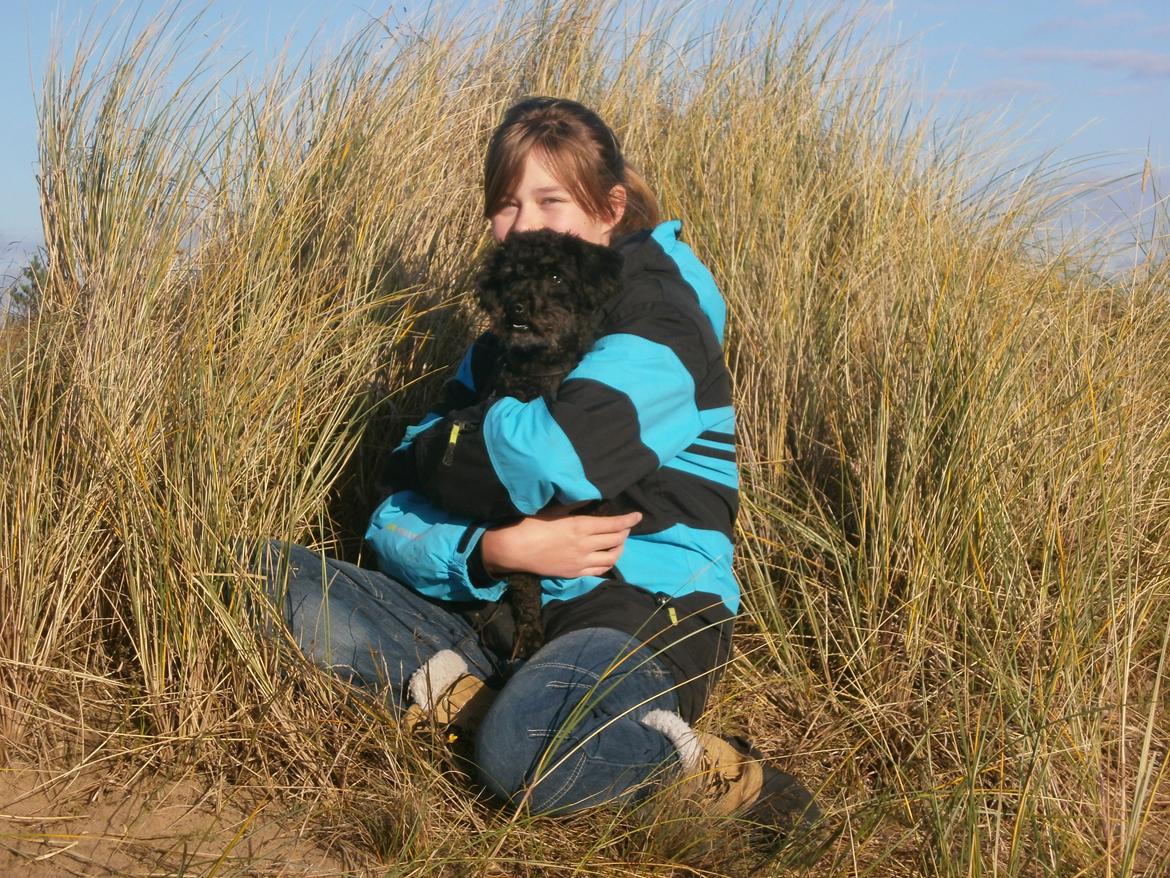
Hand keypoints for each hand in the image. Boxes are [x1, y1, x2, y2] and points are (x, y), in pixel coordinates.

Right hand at [480, 505, 641, 578]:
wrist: (514, 549)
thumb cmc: (530, 524)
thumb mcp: (553, 510)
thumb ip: (573, 507)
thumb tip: (588, 500)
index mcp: (580, 526)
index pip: (613, 524)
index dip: (628, 520)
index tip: (637, 516)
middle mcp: (585, 545)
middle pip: (616, 540)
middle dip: (625, 533)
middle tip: (626, 527)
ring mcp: (580, 561)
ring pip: (611, 558)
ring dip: (619, 549)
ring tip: (619, 543)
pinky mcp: (574, 572)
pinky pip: (598, 570)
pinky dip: (607, 563)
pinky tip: (606, 558)